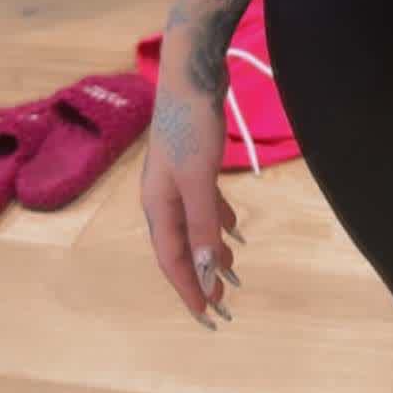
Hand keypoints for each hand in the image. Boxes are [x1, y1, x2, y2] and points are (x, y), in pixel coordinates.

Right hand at [140, 61, 241, 329]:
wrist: (192, 76)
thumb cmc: (191, 126)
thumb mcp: (198, 178)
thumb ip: (202, 222)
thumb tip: (207, 266)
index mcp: (158, 205)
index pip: (172, 260)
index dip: (189, 289)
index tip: (207, 316)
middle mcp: (163, 197)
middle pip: (182, 247)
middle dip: (201, 275)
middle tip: (224, 302)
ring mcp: (178, 179)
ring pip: (195, 226)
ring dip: (213, 249)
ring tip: (234, 270)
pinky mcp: (195, 163)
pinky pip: (205, 204)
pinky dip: (219, 219)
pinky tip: (235, 228)